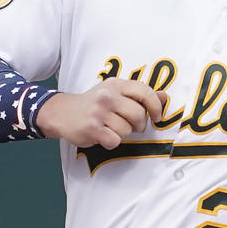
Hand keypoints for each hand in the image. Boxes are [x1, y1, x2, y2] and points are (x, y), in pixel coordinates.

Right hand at [36, 80, 167, 148]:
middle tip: (129, 125)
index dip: (156, 107)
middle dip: (138, 124)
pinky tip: (102, 136)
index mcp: (116, 85)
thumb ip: (139, 95)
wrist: (62, 113)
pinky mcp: (92, 128)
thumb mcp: (115, 93)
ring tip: (110, 128)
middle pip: (139, 115)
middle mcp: (107, 96)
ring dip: (122, 134)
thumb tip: (164, 97)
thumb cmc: (94, 104)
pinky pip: (115, 141)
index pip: (144, 92)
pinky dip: (111, 142)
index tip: (157, 117)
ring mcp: (99, 112)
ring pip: (127, 130)